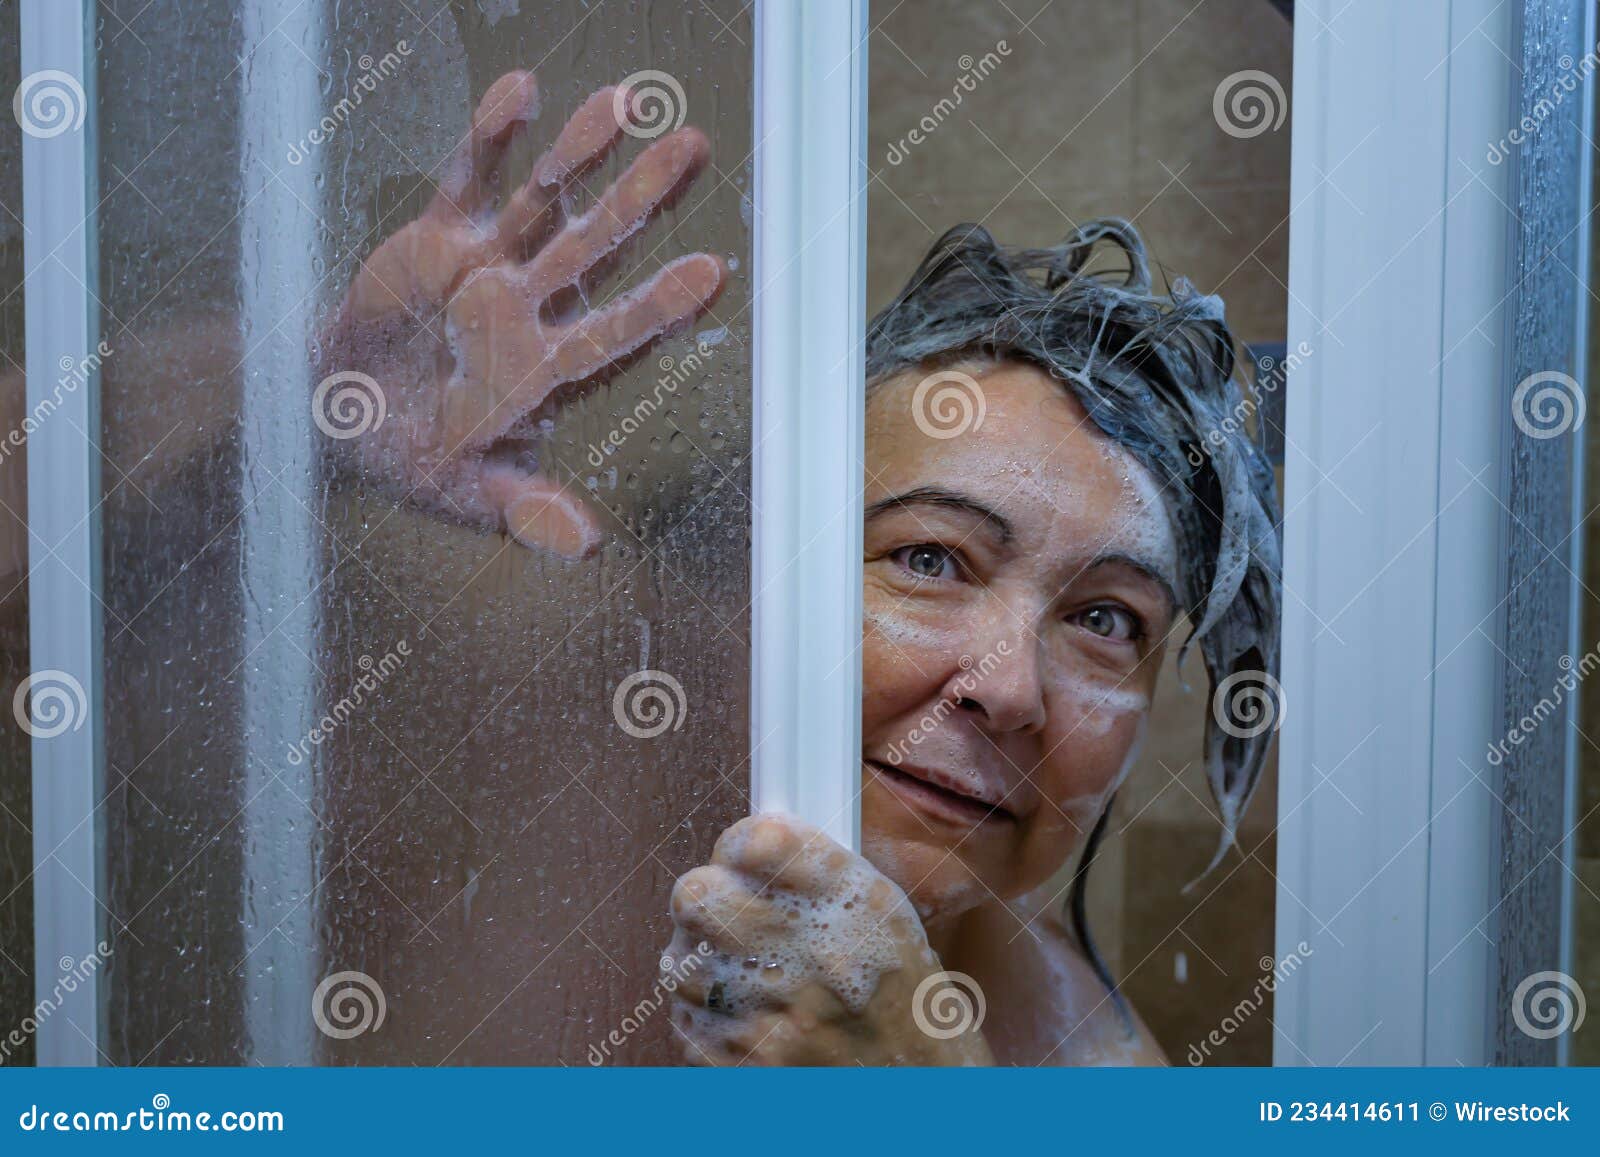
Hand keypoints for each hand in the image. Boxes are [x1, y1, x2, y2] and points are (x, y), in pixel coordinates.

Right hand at [320, 71, 724, 557]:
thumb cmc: (415, 459)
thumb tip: (588, 546)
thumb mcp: (466, 494)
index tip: (714, 272)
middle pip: (596, 248)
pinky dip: (491, 140)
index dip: (660, 305)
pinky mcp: (440, 237)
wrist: (337, 420)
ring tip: (624, 102)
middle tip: (693, 149)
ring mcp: (489, 267)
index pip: (616, 333)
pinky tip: (522, 92)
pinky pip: (468, 181)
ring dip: (581, 155)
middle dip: (642, 201)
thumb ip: (525, 511)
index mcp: (549, 372)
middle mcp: (532, 309)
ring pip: (544, 203)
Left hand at [663, 814, 994, 1065]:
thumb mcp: (882, 907)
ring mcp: (768, 1014)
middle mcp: (807, 952)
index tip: (746, 858)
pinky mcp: (743, 1064)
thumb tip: (753, 838)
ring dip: (700, 962)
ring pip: (679, 961)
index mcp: (848, 901)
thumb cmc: (900, 995)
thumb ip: (816, 865)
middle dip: (707, 898)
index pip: (755, 842)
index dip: (742, 846)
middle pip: (697, 896)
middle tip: (729, 912)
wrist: (918, 1086)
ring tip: (740, 970)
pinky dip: (705, 1017)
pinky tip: (742, 1013)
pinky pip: (685, 1021)